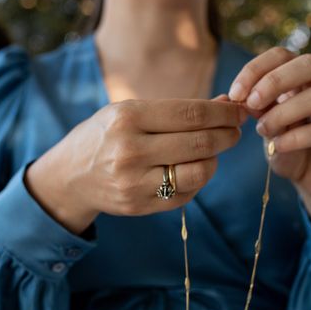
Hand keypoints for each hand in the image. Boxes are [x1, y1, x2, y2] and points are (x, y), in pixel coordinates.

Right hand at [26, 99, 245, 233]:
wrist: (71, 175)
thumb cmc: (107, 135)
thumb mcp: (132, 111)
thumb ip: (177, 110)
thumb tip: (226, 104)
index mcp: (128, 117)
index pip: (191, 114)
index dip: (223, 113)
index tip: (239, 111)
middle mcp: (130, 150)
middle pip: (199, 143)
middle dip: (227, 135)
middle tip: (235, 131)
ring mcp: (134, 182)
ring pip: (197, 173)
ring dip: (214, 161)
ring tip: (211, 152)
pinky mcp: (139, 205)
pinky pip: (185, 195)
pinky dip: (196, 180)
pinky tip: (191, 169)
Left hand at [228, 48, 310, 233]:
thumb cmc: (289, 144)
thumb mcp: (267, 124)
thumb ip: (257, 108)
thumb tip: (239, 96)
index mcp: (303, 76)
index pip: (282, 55)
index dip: (256, 69)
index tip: (234, 93)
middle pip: (309, 64)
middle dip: (275, 81)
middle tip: (251, 103)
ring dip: (283, 113)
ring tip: (262, 129)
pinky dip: (294, 138)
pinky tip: (278, 147)